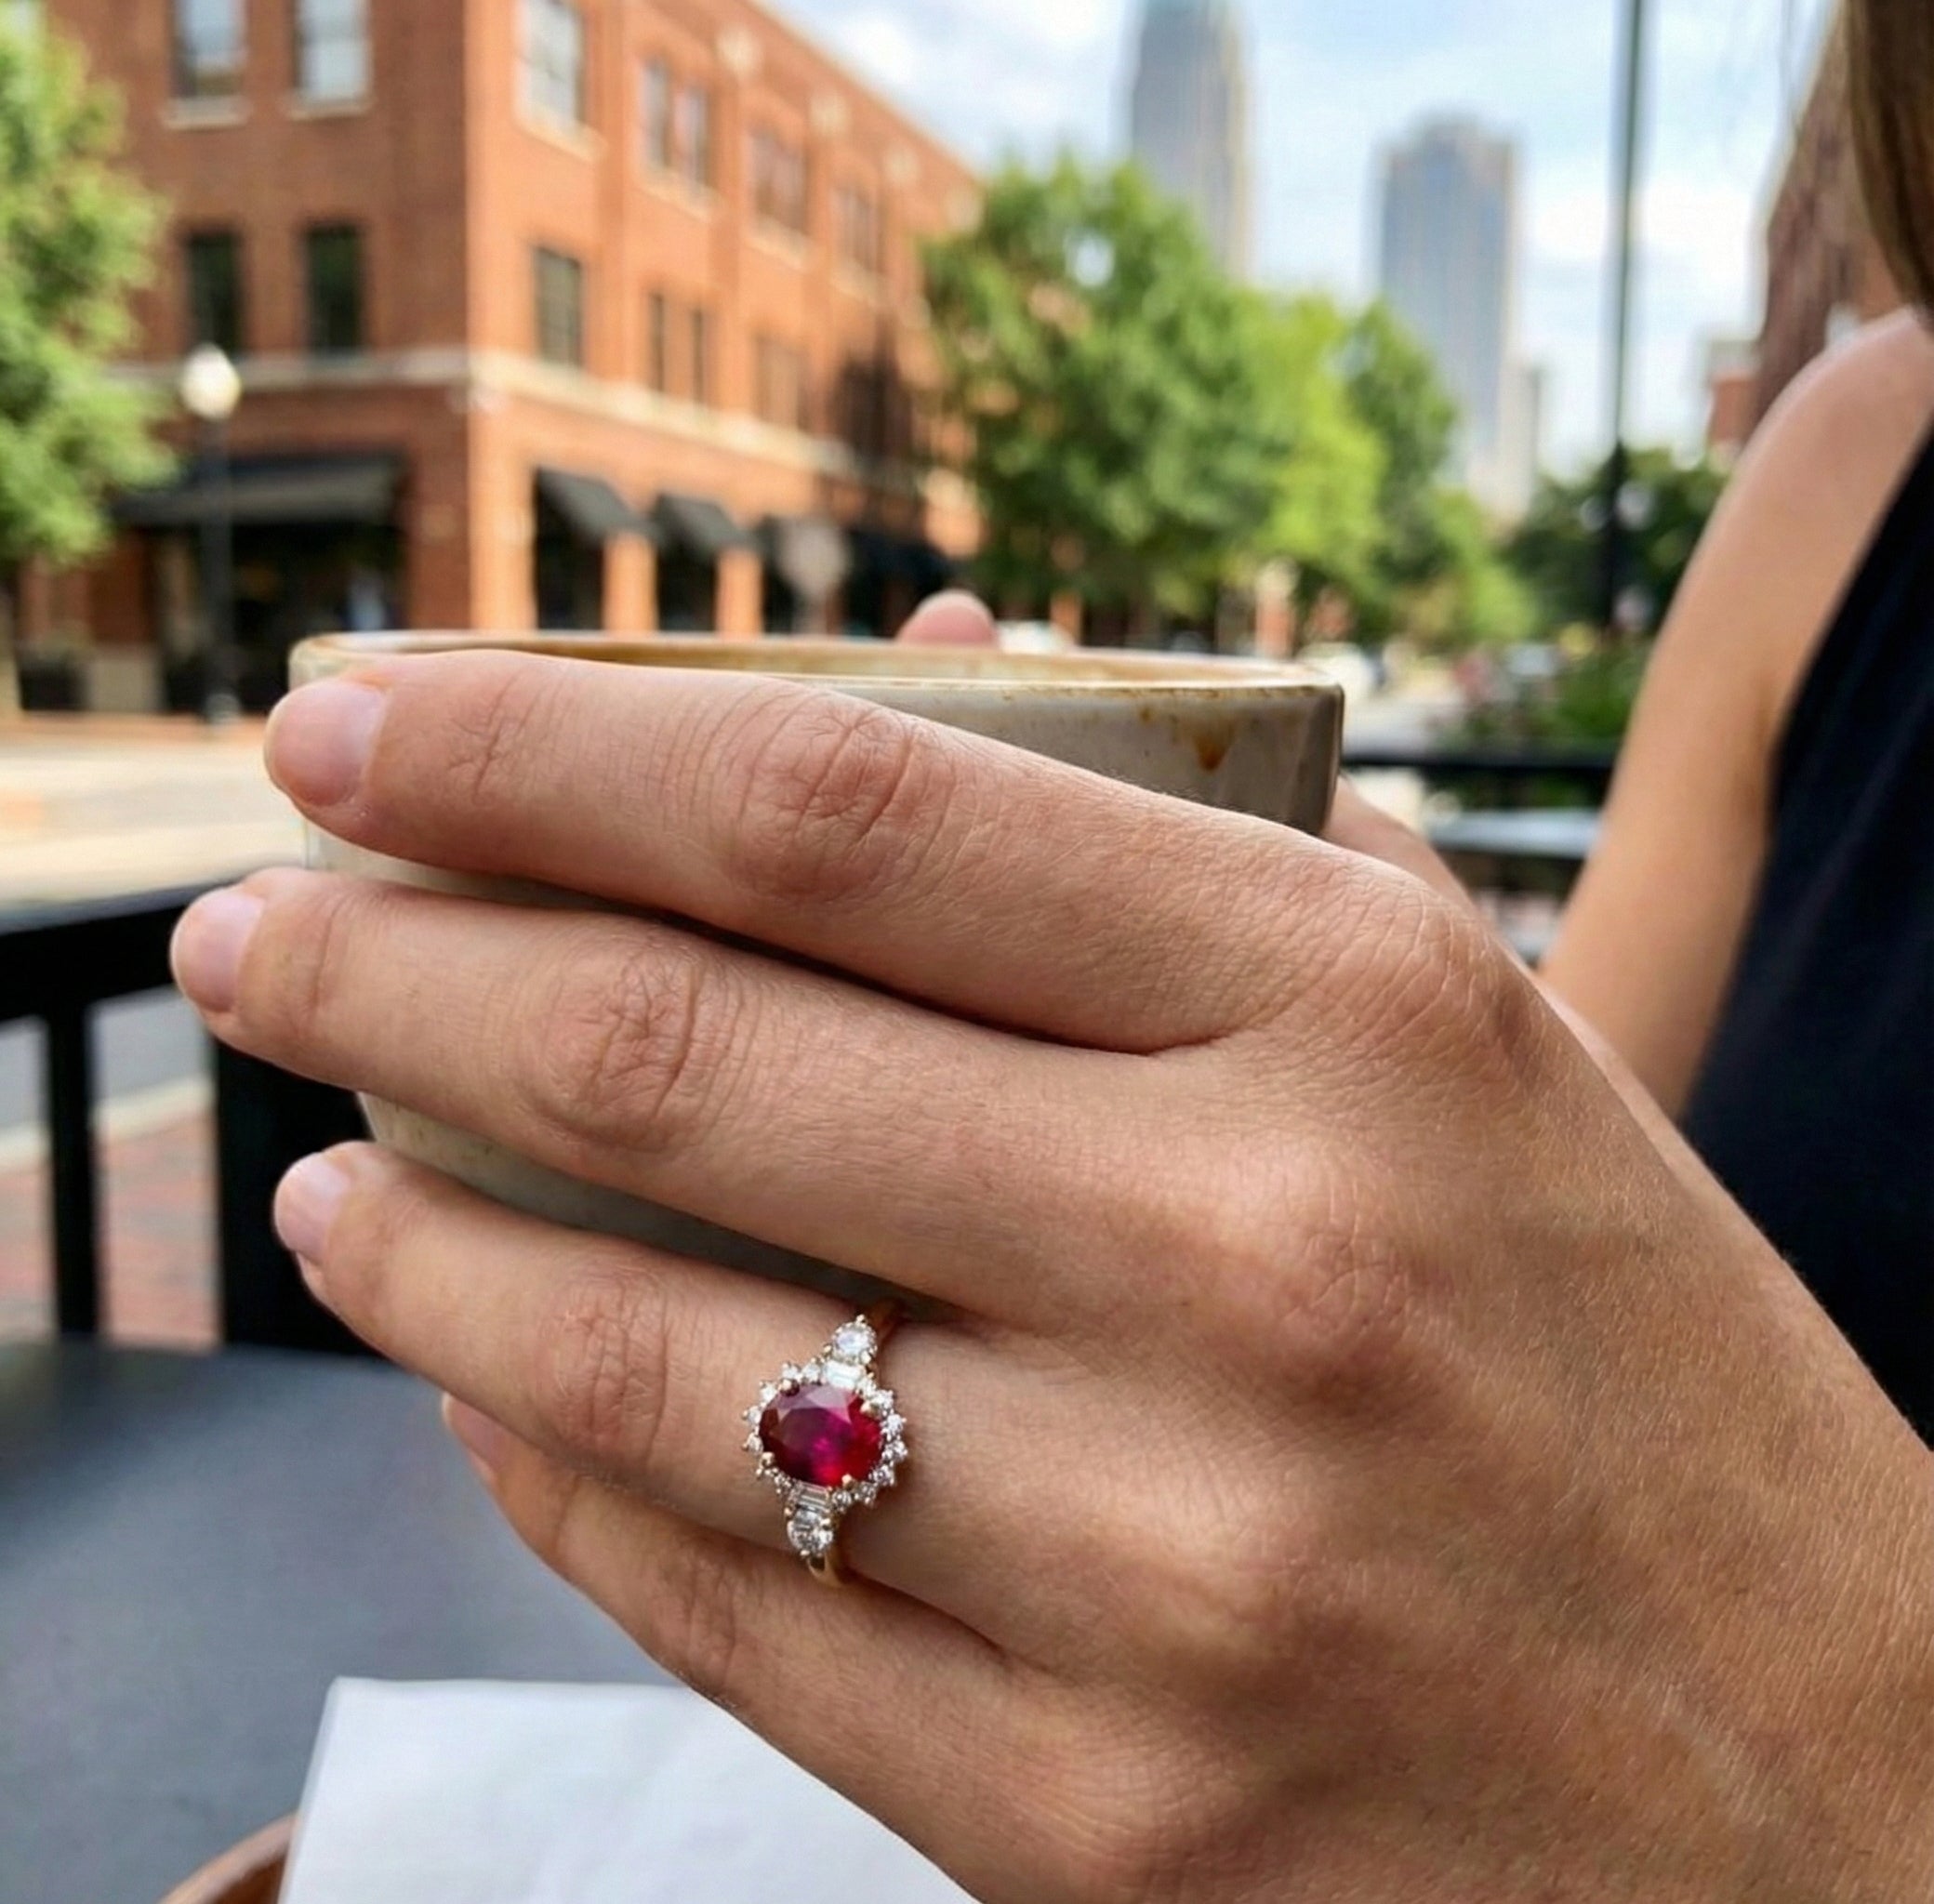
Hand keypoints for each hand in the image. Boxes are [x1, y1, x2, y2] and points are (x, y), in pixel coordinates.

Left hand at [173, 651, 1933, 1902]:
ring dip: (424, 1246)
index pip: (846, 808)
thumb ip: (1181, 867)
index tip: (363, 719)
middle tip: (249, 921)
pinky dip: (552, 1467)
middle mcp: (1256, 1269)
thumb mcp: (1480, 1063)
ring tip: (329, 1177)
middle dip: (389, 958)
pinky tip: (490, 1388)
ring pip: (642, 1353)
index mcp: (1366, 1020)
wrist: (1848, 1810)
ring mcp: (1162, 1572)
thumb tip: (898, 673)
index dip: (546, 745)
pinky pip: (715, 1603)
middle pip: (679, 1049)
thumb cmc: (1647, 1387)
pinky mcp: (1091, 1826)